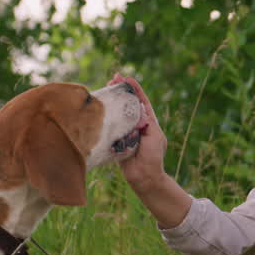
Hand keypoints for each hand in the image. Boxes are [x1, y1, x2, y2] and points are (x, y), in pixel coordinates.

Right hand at [113, 74, 168, 190]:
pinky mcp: (116, 140)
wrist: (144, 177)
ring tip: (106, 89)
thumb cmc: (153, 156)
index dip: (135, 89)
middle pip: (127, 104)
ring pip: (118, 113)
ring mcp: (126, 131)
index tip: (127, 78)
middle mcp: (136, 124)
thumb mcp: (155, 136)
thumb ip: (147, 122)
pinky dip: (105, 117)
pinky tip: (99, 108)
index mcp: (148, 122)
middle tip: (112, 80)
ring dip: (112, 102)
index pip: (141, 101)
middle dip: (121, 92)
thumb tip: (140, 108)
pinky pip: (111, 127)